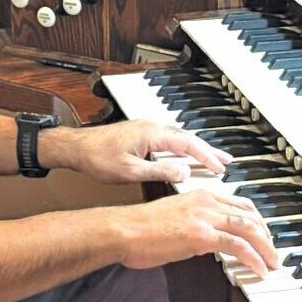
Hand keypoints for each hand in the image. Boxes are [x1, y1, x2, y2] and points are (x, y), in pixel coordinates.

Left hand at [44, 119, 231, 184]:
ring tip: (212, 159)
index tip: (221, 168)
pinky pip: (169, 139)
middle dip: (209, 150)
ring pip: (179, 137)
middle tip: (227, 161)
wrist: (75, 148)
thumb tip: (184, 173)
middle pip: (188, 138)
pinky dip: (182, 147)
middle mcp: (151, 127)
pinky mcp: (140, 133)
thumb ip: (159, 172)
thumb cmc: (97, 158)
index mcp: (152, 134)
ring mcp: (146, 128)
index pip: (188, 144)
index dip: (207, 156)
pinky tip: (185, 156)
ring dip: (196, 148)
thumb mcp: (130, 172)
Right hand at [114, 189, 278, 277]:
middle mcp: (206, 202)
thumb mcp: (173, 219)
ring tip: (272, 264)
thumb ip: (194, 224)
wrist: (123, 230)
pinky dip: (253, 258)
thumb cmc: (139, 229)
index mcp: (200, 196)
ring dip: (266, 249)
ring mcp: (205, 218)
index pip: (239, 205)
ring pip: (249, 230)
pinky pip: (237, 246)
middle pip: (250, 215)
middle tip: (273, 252)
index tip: (264, 236)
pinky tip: (259, 270)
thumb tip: (206, 241)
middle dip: (266, 236)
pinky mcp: (202, 235)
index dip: (257, 221)